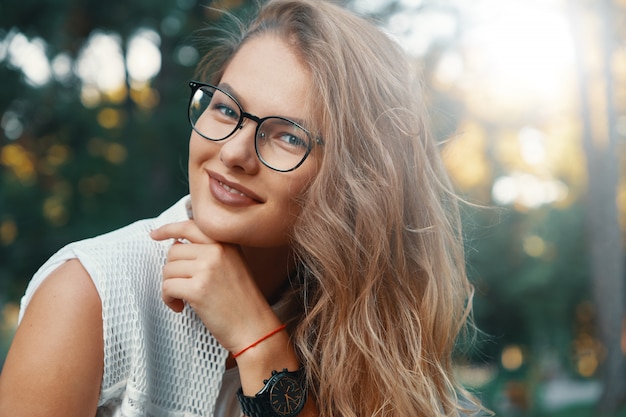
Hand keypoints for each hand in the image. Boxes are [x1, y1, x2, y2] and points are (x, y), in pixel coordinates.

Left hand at [150, 220, 281, 352]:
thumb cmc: (242, 301)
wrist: (254, 326)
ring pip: (168, 269)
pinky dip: (168, 299)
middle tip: (183, 286)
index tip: (155, 234)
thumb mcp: (233, 264)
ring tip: (183, 299)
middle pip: (174, 251)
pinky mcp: (198, 288)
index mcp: (226, 243)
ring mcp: (207, 268)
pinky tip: (180, 307)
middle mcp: (217, 250)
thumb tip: (175, 244)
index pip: (190, 226)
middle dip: (173, 271)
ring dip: (170, 287)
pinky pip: (167, 287)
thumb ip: (209, 251)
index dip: (169, 229)